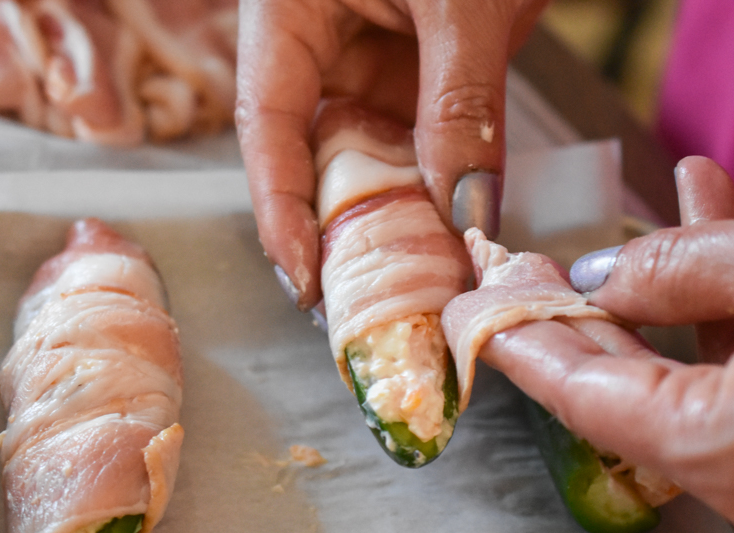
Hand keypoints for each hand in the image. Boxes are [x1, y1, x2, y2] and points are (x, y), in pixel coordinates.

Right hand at [236, 0, 546, 308]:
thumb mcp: (464, 3)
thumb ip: (460, 107)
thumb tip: (466, 215)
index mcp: (289, 10)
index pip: (267, 123)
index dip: (279, 209)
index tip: (305, 280)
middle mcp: (322, 39)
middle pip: (316, 151)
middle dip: (345, 226)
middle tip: (375, 301)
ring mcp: (372, 53)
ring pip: (373, 152)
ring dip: (400, 213)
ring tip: (424, 279)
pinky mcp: (419, 65)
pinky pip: (421, 137)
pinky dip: (439, 183)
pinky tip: (458, 228)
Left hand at [480, 156, 733, 532]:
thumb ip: (669, 272)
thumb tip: (596, 283)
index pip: (590, 401)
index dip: (528, 347)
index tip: (486, 310)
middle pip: (636, 403)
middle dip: (593, 324)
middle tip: (542, 267)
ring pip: (696, 394)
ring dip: (674, 310)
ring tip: (655, 222)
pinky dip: (732, 337)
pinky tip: (721, 251)